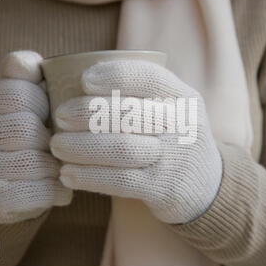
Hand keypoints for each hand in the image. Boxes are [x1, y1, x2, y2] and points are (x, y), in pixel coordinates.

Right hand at [0, 51, 71, 223]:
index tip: (44, 115)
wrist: (3, 190)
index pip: (18, 94)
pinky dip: (59, 190)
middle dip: (51, 139)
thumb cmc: (21, 136)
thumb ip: (24, 73)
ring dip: (57, 166)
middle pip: (28, 129)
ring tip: (57, 167)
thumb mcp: (20, 99)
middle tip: (55, 146)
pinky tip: (56, 188)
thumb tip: (29, 64)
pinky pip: (41, 191)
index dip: (43, 106)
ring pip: (37, 162)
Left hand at [50, 60, 222, 223]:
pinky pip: (121, 181)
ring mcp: (175, 159)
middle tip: (60, 116)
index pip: (150, 78)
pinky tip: (67, 174)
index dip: (115, 75)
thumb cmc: (175, 138)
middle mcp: (184, 126)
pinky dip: (89, 176)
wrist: (207, 185)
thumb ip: (142, 94)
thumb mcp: (173, 110)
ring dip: (81, 146)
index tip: (84, 80)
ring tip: (57, 145)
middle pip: (129, 113)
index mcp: (184, 98)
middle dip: (87, 112)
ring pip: (122, 148)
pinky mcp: (164, 189)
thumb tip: (80, 78)